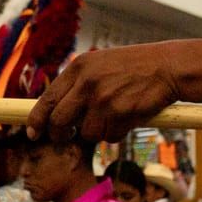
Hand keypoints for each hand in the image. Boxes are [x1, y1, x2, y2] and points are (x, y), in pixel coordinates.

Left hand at [26, 45, 179, 142]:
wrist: (168, 66)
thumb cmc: (134, 67)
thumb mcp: (100, 64)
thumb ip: (78, 83)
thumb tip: (58, 110)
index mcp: (78, 68)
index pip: (48, 99)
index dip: (37, 120)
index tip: (33, 132)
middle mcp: (86, 83)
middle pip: (59, 122)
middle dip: (59, 135)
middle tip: (65, 137)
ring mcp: (102, 99)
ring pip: (86, 133)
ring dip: (98, 132)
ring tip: (113, 116)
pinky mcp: (120, 113)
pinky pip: (110, 137)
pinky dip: (117, 133)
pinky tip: (128, 116)